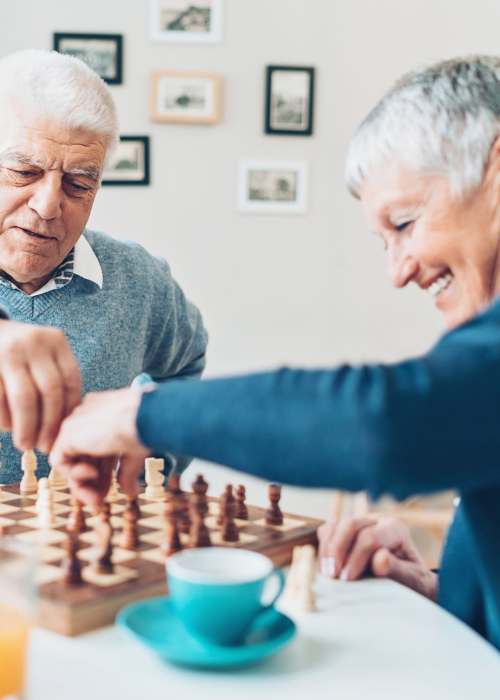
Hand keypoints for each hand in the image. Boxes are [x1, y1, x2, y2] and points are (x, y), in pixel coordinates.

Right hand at [0, 320, 80, 451]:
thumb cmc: (19, 354)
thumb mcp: (42, 355)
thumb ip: (55, 379)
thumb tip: (66, 426)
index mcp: (56, 341)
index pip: (71, 381)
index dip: (68, 412)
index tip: (64, 435)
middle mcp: (35, 342)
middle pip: (51, 391)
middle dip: (49, 424)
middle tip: (44, 447)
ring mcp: (10, 351)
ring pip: (25, 398)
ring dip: (26, 426)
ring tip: (25, 444)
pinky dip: (5, 418)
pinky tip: (7, 428)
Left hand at [49, 387, 149, 505]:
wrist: (145, 418)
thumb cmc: (146, 429)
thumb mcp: (135, 454)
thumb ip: (127, 472)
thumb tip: (130, 493)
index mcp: (105, 415)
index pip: (97, 449)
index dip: (103, 474)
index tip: (112, 490)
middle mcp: (88, 416)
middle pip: (83, 457)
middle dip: (92, 484)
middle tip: (100, 503)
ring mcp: (77, 423)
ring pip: (70, 461)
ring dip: (81, 485)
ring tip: (95, 500)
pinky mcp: (68, 432)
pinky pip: (60, 460)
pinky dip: (73, 475)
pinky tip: (91, 477)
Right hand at [318, 515, 437, 600]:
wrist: (410, 582)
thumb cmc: (412, 582)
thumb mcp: (412, 580)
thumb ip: (397, 570)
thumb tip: (380, 558)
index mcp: (395, 528)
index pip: (370, 536)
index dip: (356, 558)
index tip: (348, 580)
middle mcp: (376, 520)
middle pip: (350, 524)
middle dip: (338, 549)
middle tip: (333, 576)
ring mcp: (359, 523)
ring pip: (335, 525)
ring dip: (327, 549)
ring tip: (328, 574)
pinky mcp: (345, 531)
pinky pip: (327, 531)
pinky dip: (323, 547)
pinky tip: (327, 567)